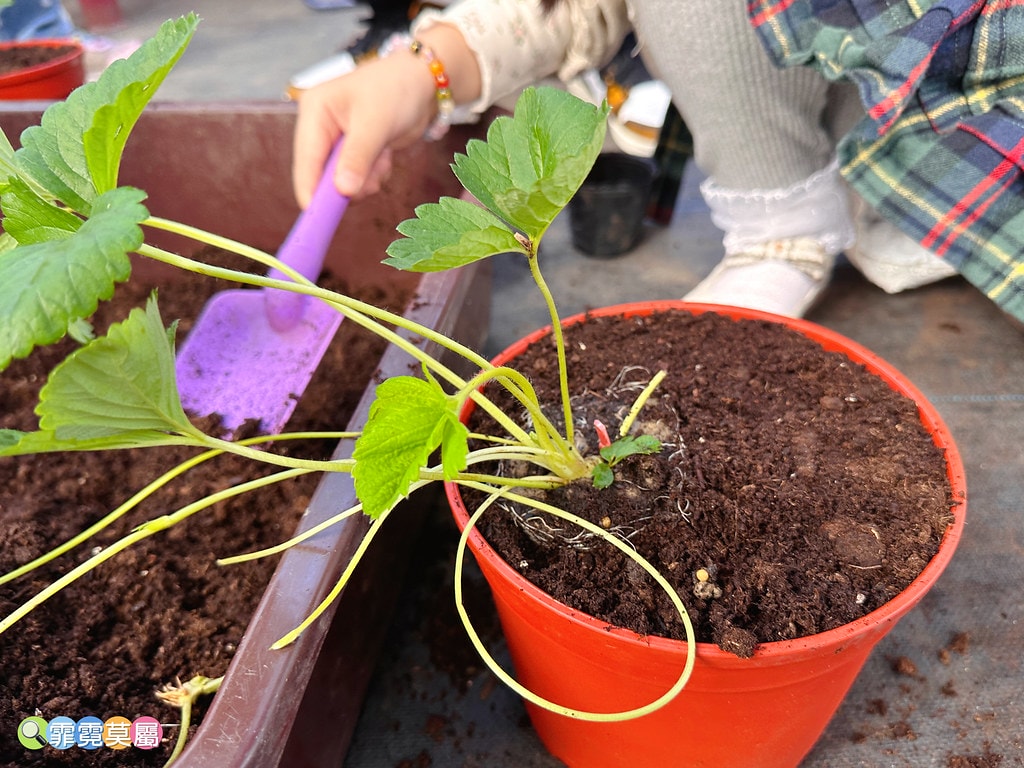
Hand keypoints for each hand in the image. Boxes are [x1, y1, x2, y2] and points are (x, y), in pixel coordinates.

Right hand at [292, 52, 435, 205]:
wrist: (423, 85)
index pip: (306, 157)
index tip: (316, 215)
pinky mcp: (354, 154)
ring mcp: (337, 143)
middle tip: (369, 180)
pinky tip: (385, 158)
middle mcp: (321, 128)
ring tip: (382, 159)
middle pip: (321, 174)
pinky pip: (358, 180)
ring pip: (342, 182)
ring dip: (365, 180)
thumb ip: (358, 157)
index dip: (310, 188)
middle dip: (346, 182)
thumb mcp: (376, 122)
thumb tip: (343, 190)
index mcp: (315, 111)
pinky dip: (374, 176)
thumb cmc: (397, 90)